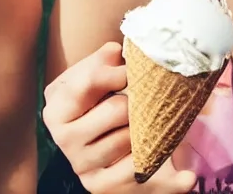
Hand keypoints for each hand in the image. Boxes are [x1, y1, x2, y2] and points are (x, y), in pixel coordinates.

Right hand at [43, 42, 195, 192]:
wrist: (95, 150)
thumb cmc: (97, 105)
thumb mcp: (93, 80)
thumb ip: (102, 63)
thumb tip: (114, 52)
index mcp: (56, 109)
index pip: (88, 83)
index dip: (116, 73)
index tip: (131, 72)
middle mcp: (63, 139)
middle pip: (116, 109)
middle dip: (136, 102)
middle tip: (145, 101)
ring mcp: (82, 165)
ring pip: (130, 138)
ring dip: (147, 129)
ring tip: (149, 124)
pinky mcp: (100, 186)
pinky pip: (138, 168)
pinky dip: (161, 163)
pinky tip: (176, 164)